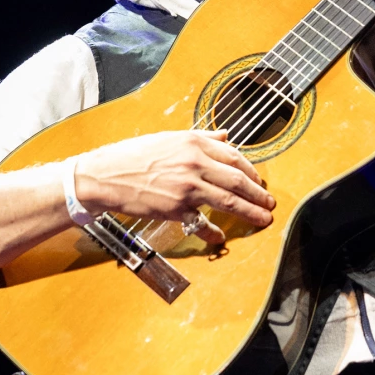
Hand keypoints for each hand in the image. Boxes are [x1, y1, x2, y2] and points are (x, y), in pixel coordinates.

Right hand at [75, 129, 274, 244]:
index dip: (252, 172)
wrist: (105, 176)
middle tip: (269, 204)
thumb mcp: (170, 138)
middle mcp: (194, 163)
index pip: (234, 157)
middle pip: (238, 180)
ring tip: (263, 219)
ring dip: (250, 212)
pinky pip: (202, 223)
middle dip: (259, 194)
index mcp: (194, 143)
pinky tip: (220, 238)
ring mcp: (187, 187)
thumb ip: (201, 137)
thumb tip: (226, 135)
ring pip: (229, 201)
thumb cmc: (134, 156)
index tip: (260, 182)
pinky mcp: (176, 209)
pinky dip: (213, 233)